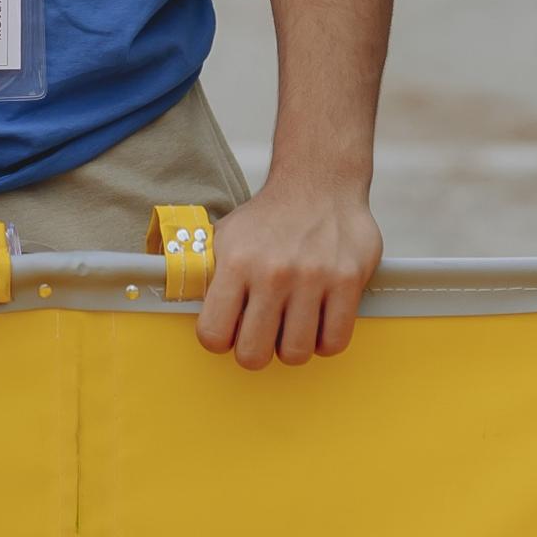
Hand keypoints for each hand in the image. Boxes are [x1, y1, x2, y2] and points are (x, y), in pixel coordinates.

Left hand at [199, 174, 381, 368]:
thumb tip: (189, 306)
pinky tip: (317, 323)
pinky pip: (334, 341)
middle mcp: (272, 273)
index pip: (213, 333)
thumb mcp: (226, 236)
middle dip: (254, 353)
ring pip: (296, 353)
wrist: (318, 182)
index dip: (218, 341)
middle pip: (254, 354)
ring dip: (291, 348)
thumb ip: (210, 274)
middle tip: (260, 337)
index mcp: (235, 262)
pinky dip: (325, 341)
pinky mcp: (347, 282)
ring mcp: (312, 278)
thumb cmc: (269, 217)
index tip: (228, 333)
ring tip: (290, 327)